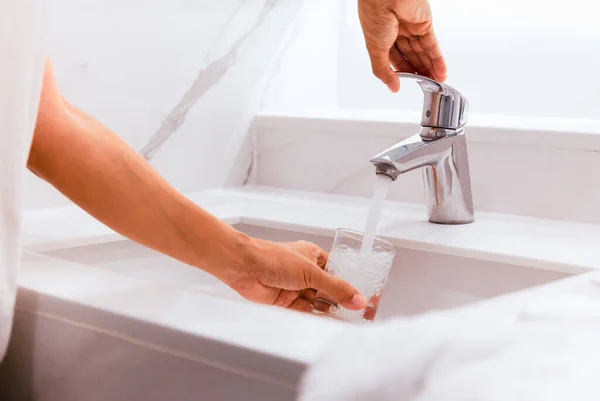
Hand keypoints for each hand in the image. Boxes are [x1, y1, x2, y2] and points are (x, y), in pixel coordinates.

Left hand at [221, 238, 366, 312]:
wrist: (244, 267)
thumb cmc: (274, 258)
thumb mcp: (311, 273)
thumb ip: (336, 288)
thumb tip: (358, 299)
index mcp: (314, 256)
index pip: (337, 272)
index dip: (350, 284)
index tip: (364, 297)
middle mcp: (305, 271)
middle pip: (328, 289)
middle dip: (340, 300)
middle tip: (359, 313)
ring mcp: (295, 286)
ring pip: (317, 301)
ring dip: (328, 310)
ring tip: (347, 320)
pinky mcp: (285, 300)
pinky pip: (304, 311)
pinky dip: (314, 316)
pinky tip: (326, 322)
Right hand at [358, 0, 445, 91]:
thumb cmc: (374, 15)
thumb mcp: (375, 50)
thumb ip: (383, 71)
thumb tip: (392, 86)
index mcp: (381, 37)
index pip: (394, 58)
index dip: (403, 71)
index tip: (408, 83)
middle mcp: (396, 32)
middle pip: (410, 55)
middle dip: (418, 70)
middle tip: (426, 84)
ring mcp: (411, 27)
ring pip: (422, 51)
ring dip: (430, 67)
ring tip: (437, 82)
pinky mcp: (424, 23)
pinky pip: (432, 44)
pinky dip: (437, 59)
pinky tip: (441, 72)